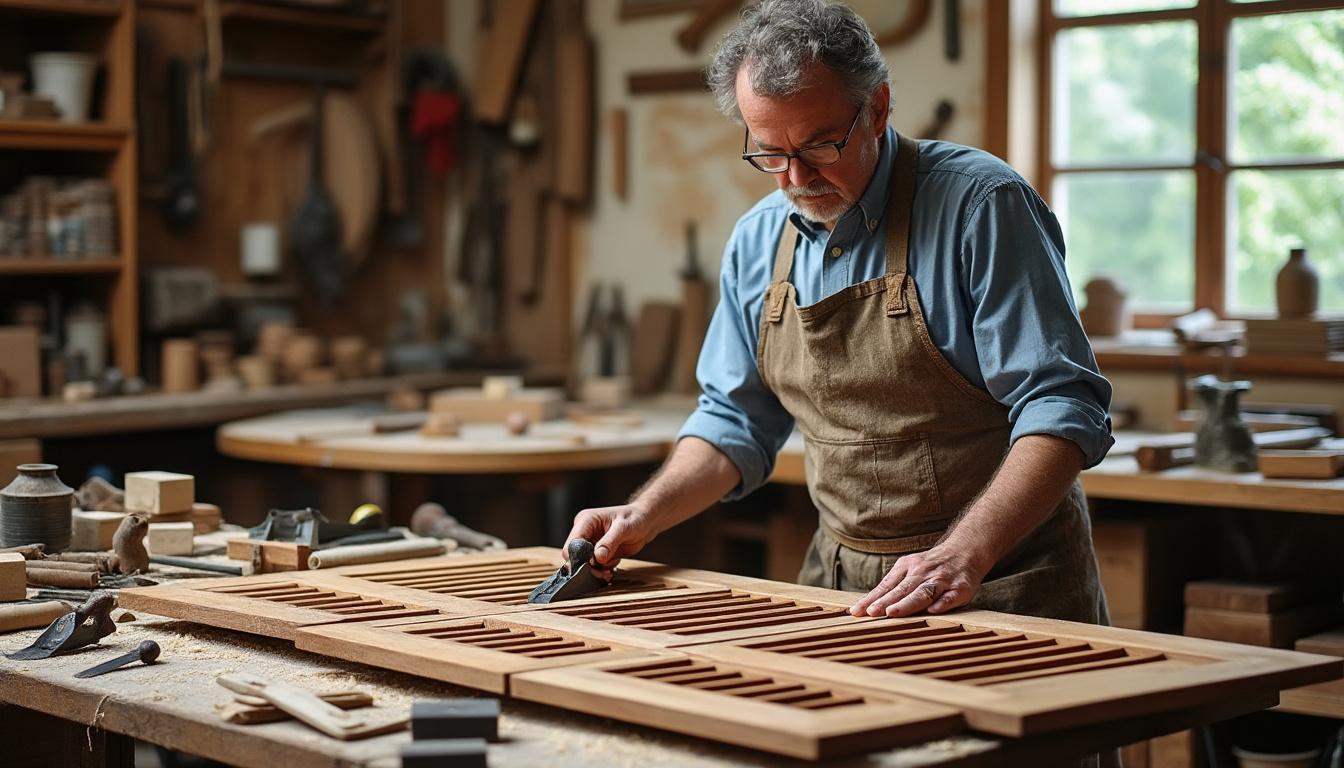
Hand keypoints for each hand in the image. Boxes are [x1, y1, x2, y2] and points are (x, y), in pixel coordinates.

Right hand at [565, 503, 656, 575]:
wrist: (645, 522)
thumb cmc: (636, 518)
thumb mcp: (624, 528)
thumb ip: (610, 542)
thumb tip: (598, 557)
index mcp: (586, 520)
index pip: (572, 543)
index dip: (578, 557)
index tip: (592, 565)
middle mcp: (585, 531)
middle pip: (575, 556)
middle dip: (589, 566)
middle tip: (604, 572)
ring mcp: (591, 542)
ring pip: (584, 564)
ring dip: (597, 570)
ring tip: (610, 569)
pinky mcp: (597, 552)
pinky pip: (594, 566)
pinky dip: (602, 570)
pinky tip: (613, 566)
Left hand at [849, 544, 988, 617]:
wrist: (965, 551)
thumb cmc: (931, 566)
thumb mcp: (910, 567)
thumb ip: (893, 586)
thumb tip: (869, 605)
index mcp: (908, 567)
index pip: (887, 586)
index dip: (872, 598)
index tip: (858, 610)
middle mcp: (923, 573)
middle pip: (902, 589)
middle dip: (885, 602)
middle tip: (871, 612)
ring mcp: (942, 580)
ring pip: (923, 593)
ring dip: (907, 603)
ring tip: (892, 613)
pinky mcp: (961, 588)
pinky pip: (951, 597)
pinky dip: (942, 603)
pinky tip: (932, 611)